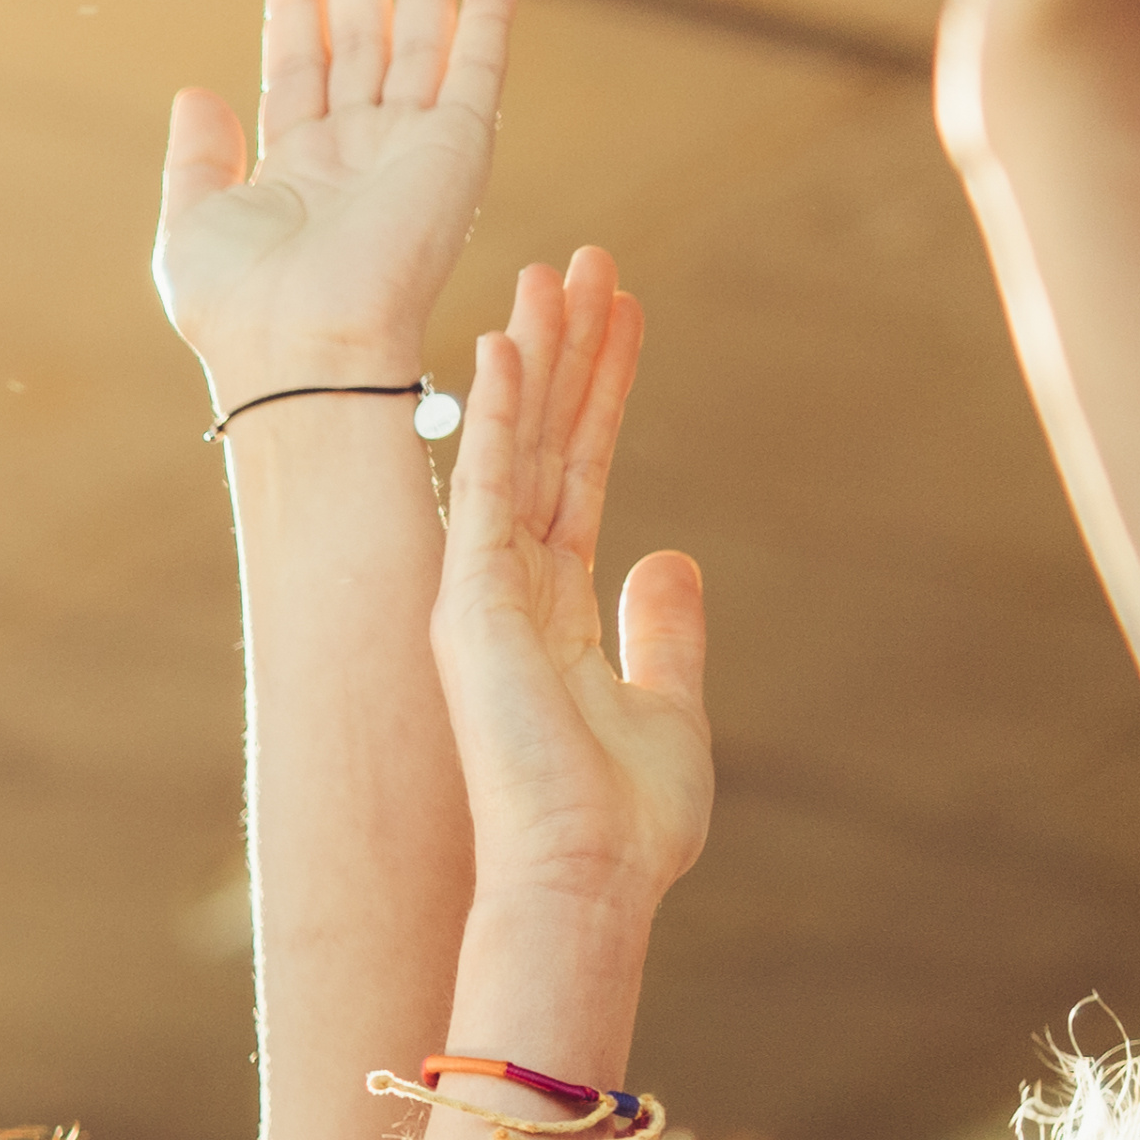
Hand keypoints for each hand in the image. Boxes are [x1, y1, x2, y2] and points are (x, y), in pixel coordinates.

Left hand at [160, 0, 519, 401]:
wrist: (302, 344)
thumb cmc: (238, 304)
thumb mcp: (191, 225)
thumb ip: (196, 157)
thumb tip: (196, 90)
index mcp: (292, 170)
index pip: (298, 65)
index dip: (300, 5)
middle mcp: (353, 156)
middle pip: (359, 46)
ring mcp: (406, 152)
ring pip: (416, 51)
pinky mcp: (455, 154)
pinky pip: (476, 78)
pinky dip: (485, 33)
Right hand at [427, 248, 714, 915]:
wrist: (583, 879)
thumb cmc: (625, 822)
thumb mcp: (669, 706)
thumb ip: (665, 630)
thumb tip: (671, 559)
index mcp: (554, 614)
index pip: (581, 476)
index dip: (604, 395)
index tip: (624, 317)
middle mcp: (507, 593)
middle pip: (545, 444)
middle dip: (570, 351)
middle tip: (589, 260)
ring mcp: (482, 596)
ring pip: (515, 448)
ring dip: (538, 355)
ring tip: (559, 269)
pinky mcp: (468, 606)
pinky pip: (483, 488)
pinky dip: (496, 414)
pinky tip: (507, 342)